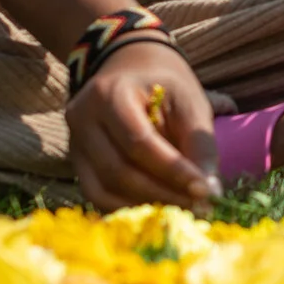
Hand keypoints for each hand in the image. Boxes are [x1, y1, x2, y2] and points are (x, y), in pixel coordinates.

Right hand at [64, 39, 220, 210]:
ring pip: (104, 189)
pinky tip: (158, 209)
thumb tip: (209, 192)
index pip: (139, 142)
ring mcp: (74, 143)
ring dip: (146, 206)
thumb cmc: (165, 87)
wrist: (131, 73)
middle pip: (118, 170)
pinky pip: (97, 195)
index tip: (206, 192)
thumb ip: (199, 144)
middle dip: (162, 194)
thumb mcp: (190, 102)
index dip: (173, 171)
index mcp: (109, 93)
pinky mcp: (76, 163)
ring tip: (183, 210)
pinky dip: (128, 208)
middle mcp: (82, 118)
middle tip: (198, 208)